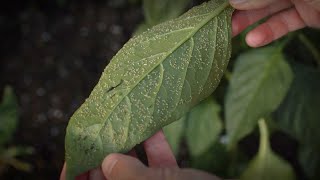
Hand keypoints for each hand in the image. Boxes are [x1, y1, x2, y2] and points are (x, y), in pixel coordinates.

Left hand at [60, 131, 219, 179]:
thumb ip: (131, 177)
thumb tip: (107, 161)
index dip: (76, 175)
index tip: (77, 152)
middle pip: (109, 176)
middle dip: (105, 151)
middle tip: (101, 126)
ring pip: (133, 166)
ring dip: (130, 143)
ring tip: (124, 120)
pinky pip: (157, 162)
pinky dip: (154, 146)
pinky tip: (153, 127)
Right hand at [230, 0, 319, 46]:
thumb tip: (235, 1)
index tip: (221, 5)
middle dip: (239, 10)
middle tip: (222, 20)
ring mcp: (301, 0)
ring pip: (269, 10)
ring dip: (249, 22)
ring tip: (232, 33)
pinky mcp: (308, 15)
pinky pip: (285, 23)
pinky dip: (269, 32)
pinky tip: (253, 40)